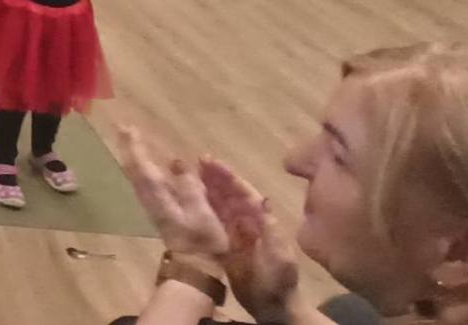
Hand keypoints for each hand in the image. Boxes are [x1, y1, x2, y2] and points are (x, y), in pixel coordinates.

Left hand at [119, 126, 230, 259]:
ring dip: (134, 157)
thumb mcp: (200, 212)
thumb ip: (189, 186)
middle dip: (129, 148)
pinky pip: (146, 184)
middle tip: (124, 128)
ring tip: (132, 140)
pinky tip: (149, 165)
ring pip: (137, 176)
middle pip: (134, 169)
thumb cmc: (201, 239)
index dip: (135, 147)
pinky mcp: (160, 211)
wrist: (196, 266)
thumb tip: (177, 163)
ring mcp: (154, 205)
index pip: (142, 167)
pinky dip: (143, 169)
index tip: (128, 127)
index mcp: (159, 196)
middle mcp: (151, 198)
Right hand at [201, 158, 300, 321]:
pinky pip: (210, 222)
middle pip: (229, 194)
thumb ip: (272, 230)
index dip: (228, 177)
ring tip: (189, 173)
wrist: (272, 306)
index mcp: (262, 221)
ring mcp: (234, 233)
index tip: (211, 163)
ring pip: (219, 204)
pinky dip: (200, 209)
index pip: (244, 193)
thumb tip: (264, 199)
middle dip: (215, 177)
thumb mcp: (280, 256)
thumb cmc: (278, 281)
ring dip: (206, 188)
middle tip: (197, 160)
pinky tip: (187, 200)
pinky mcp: (223, 245)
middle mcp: (247, 223)